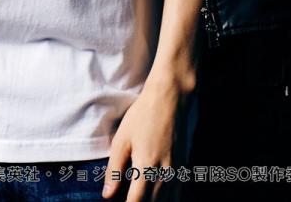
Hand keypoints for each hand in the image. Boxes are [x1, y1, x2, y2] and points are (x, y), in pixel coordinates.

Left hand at [102, 76, 193, 200]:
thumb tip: (106, 195)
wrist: (171, 98)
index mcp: (146, 167)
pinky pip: (178, 194)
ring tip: (142, 196)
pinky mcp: (184, 167)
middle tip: (130, 198)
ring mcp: (177, 172)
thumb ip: (114, 169)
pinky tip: (160, 197)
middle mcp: (165, 174)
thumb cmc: (143, 115)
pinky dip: (169, 199)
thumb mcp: (122, 139)